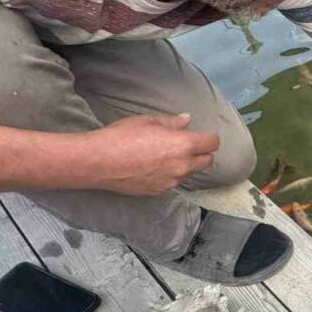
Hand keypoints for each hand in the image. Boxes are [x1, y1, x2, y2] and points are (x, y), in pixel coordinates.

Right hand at [78, 114, 219, 195]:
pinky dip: (170, 175)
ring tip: (167, 156)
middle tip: (187, 145)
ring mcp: (171, 182)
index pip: (212, 144)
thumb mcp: (148, 122)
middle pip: (207, 162)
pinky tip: (154, 167)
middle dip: (202, 153)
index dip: (209, 138)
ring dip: (186, 165)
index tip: (201, 135)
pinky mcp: (159, 191)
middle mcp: (182, 166)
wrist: (98, 162)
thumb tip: (187, 120)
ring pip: (190, 174)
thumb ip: (172, 123)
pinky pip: (173, 183)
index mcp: (183, 145)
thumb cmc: (122, 137)